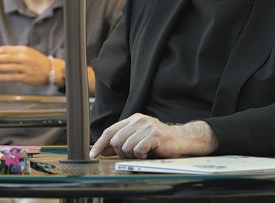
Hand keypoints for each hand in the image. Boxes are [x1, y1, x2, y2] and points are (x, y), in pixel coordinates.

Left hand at [0, 45, 55, 85]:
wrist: (50, 70)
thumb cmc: (36, 61)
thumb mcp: (26, 52)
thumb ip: (14, 52)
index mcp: (22, 50)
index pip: (6, 49)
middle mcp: (24, 57)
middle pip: (6, 57)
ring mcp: (25, 67)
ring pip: (8, 66)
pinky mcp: (26, 77)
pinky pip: (12, 77)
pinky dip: (3, 77)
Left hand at [89, 114, 216, 158]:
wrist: (181, 139)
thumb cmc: (160, 141)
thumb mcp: (138, 138)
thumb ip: (122, 141)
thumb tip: (103, 150)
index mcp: (133, 119)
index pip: (110, 131)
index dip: (100, 144)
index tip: (93, 154)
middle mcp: (138, 120)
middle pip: (115, 141)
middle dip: (120, 153)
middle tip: (132, 155)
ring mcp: (146, 126)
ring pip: (125, 147)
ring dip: (132, 155)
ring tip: (143, 153)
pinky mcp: (154, 135)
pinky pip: (137, 150)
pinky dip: (142, 156)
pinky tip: (149, 153)